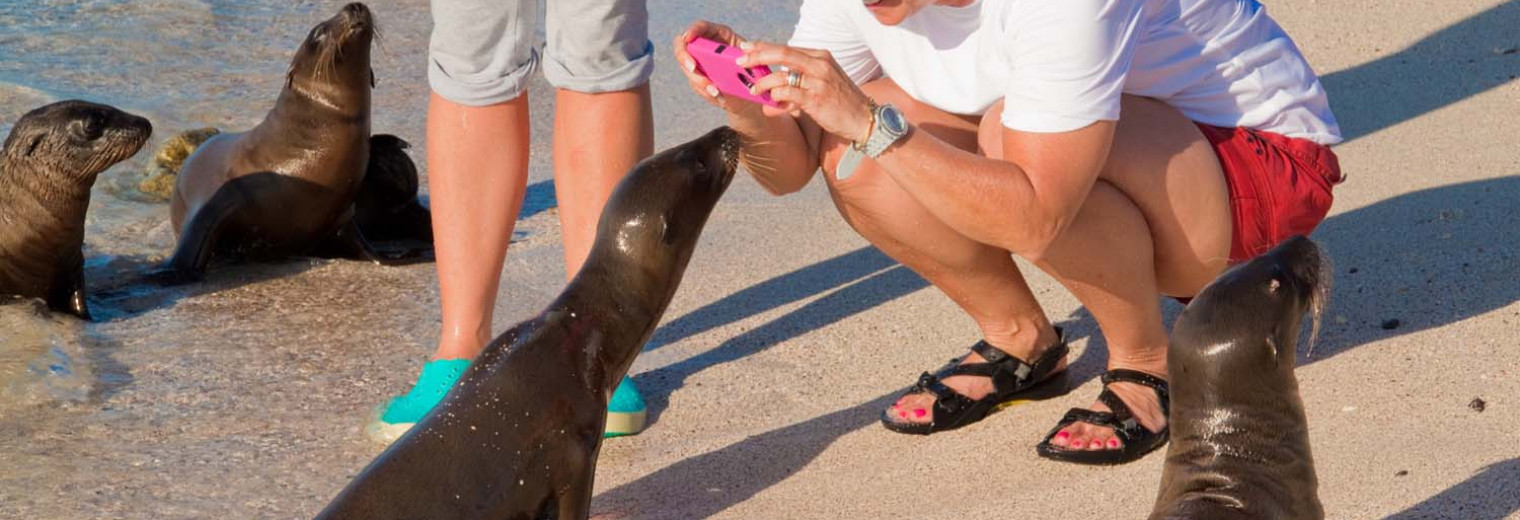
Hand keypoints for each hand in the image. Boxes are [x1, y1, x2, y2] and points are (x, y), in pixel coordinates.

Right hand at [672, 21, 768, 117]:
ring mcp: (698, 63)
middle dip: (685, 57)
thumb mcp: (753, 58)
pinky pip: (696, 84)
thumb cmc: (754, 68)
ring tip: (715, 90)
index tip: (688, 38)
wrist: (751, 90)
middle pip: (684, 46)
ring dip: (699, 80)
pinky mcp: (698, 79)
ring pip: (688, 68)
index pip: (700, 28)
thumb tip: (743, 52)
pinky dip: (706, 91)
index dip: (692, 31)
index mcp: (718, 34)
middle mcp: (704, 47)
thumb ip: (749, 53)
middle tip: (693, 68)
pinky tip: (718, 95)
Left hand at [738, 41, 874, 143]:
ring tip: (754, 91)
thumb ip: (800, 77)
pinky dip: (775, 100)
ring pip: (781, 76)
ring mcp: (818, 82)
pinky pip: (788, 96)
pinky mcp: (816, 100)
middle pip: (782, 55)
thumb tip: (772, 82)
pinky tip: (769, 108)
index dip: (764, 47)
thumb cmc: (840, 101)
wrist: (863, 119)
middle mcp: (820, 65)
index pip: (787, 48)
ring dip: (763, 84)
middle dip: (758, 57)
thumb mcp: (823, 81)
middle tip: (741, 62)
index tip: (746, 48)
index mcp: (820, 56)